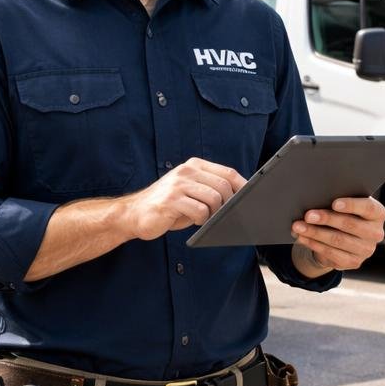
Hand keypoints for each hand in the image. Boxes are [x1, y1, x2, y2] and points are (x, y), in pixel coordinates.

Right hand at [122, 158, 244, 240]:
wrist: (134, 214)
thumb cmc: (168, 205)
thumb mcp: (191, 191)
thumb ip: (210, 189)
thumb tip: (238, 198)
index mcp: (194, 165)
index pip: (228, 172)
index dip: (242, 186)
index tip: (250, 199)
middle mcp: (187, 170)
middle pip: (223, 186)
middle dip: (228, 204)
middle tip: (222, 215)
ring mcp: (178, 184)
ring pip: (214, 198)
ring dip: (213, 213)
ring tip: (204, 218)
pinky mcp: (171, 200)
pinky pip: (199, 210)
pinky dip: (201, 219)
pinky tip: (193, 220)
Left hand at [291, 197, 384, 272]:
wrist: (343, 237)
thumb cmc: (344, 213)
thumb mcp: (346, 205)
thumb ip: (338, 202)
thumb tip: (316, 200)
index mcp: (378, 214)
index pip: (368, 208)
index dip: (352, 205)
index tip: (334, 203)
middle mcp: (376, 233)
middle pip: (350, 224)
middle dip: (327, 219)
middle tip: (308, 215)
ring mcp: (366, 250)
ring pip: (338, 240)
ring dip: (315, 233)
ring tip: (299, 226)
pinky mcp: (353, 262)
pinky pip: (331, 253)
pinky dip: (314, 244)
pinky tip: (303, 238)